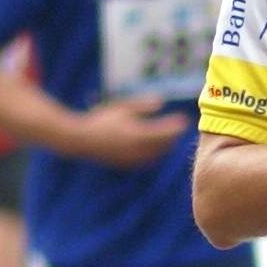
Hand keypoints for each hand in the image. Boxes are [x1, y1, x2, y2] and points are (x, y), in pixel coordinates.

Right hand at [68, 94, 184, 169]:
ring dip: (164, 146)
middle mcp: (137, 149)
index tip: (185, 120)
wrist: (80, 140)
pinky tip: (154, 146)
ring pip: (157, 155)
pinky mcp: (126, 165)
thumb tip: (162, 101)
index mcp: (137, 134)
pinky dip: (154, 153)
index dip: (176, 126)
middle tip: (179, 128)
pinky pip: (147, 160)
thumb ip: (143, 106)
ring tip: (169, 137)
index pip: (165, 132)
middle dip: (172, 137)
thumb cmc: (101, 119)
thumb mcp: (123, 108)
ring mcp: (132, 159)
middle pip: (164, 145)